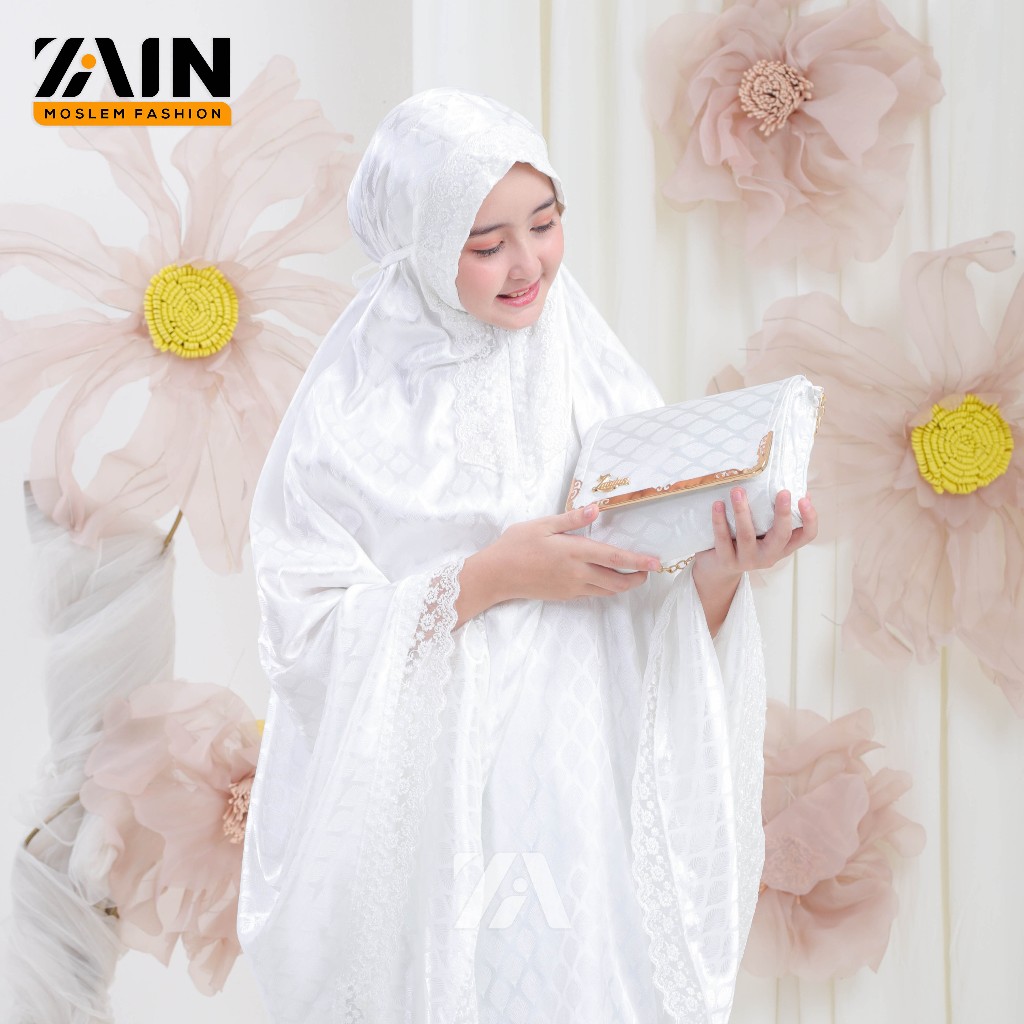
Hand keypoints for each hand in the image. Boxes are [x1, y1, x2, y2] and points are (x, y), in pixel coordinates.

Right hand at [461, 502, 659, 614]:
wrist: (496, 575)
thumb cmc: (516, 545)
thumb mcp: (542, 524)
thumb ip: (571, 519)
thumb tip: (596, 509)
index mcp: (574, 552)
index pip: (614, 558)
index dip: (638, 561)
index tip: (656, 562)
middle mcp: (577, 573)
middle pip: (617, 581)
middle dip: (637, 578)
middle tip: (648, 571)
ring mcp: (571, 587)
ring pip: (607, 591)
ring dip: (623, 585)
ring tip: (632, 576)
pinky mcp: (564, 595)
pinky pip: (592, 594)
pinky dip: (605, 588)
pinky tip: (604, 579)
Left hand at [694, 488, 817, 584]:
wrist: (718, 569)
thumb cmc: (744, 542)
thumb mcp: (764, 531)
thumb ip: (775, 513)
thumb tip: (794, 485)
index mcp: (782, 546)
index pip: (806, 535)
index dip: (810, 519)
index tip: (804, 498)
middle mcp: (769, 556)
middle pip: (781, 536)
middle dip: (783, 514)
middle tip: (783, 492)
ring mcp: (748, 560)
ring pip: (747, 535)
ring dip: (742, 511)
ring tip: (738, 491)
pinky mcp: (727, 561)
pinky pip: (722, 539)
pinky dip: (719, 521)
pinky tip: (718, 504)